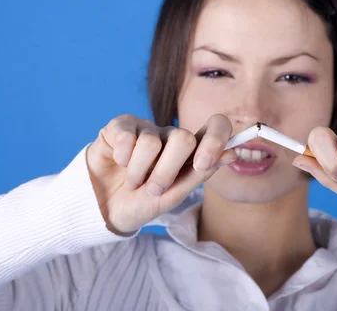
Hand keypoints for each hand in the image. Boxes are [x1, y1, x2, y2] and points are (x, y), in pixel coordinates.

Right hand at [86, 113, 235, 234]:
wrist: (104, 210)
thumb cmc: (142, 202)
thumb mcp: (174, 195)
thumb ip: (201, 173)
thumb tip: (232, 153)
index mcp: (191, 151)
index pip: (216, 126)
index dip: (214, 140)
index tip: (201, 164)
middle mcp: (170, 135)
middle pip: (183, 138)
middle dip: (166, 172)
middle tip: (152, 189)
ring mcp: (146, 129)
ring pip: (152, 142)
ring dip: (140, 172)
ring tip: (133, 182)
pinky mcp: (120, 127)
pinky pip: (126, 135)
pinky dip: (122, 158)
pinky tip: (119, 163)